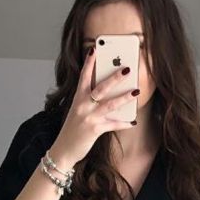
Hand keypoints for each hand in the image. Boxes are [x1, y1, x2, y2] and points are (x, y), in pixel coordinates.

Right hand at [49, 47, 137, 166]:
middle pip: (101, 88)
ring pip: (110, 104)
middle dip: (115, 78)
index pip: (83, 77)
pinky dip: (123, 124)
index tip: (94, 50)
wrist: (64, 149)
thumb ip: (88, 102)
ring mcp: (89, 117)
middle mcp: (83, 105)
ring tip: (136, 91)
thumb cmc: (72, 130)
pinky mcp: (95, 130)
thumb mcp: (78, 112)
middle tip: (127, 69)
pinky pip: (112, 125)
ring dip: (124, 97)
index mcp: (78, 98)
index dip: (89, 63)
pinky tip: (132, 122)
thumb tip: (106, 95)